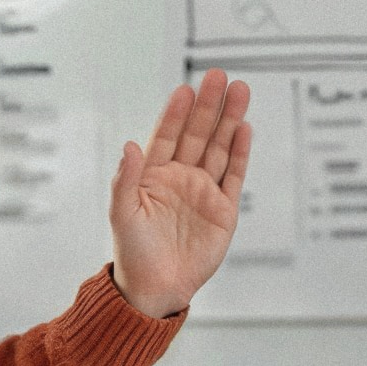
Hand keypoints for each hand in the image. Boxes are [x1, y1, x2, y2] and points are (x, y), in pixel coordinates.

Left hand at [110, 70, 251, 319]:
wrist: (156, 289)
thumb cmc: (133, 252)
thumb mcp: (122, 214)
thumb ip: (125, 179)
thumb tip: (128, 145)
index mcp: (153, 175)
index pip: (168, 136)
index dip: (176, 113)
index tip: (185, 89)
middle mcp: (181, 178)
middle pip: (198, 134)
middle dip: (208, 106)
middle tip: (218, 76)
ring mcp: (204, 191)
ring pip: (219, 148)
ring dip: (229, 121)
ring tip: (240, 91)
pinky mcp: (224, 210)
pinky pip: (233, 176)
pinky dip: (239, 153)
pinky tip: (244, 129)